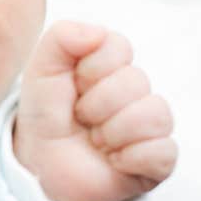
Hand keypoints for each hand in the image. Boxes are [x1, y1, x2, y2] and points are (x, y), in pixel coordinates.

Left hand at [13, 21, 176, 200]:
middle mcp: (135, 94)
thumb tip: (97, 34)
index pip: (119, 47)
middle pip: (136, 80)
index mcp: (110, 68)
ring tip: (94, 142)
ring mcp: (148, 128)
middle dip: (96, 104)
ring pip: (154, 114)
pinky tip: (112, 161)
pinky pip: (163, 151)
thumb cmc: (43, 118)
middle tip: (80, 120)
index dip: (91, 68)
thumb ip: (61, 38)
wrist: (37, 166)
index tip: (73, 86)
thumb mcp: (40, 72)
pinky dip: (130, 158)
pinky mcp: (155, 162)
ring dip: (112, 131)